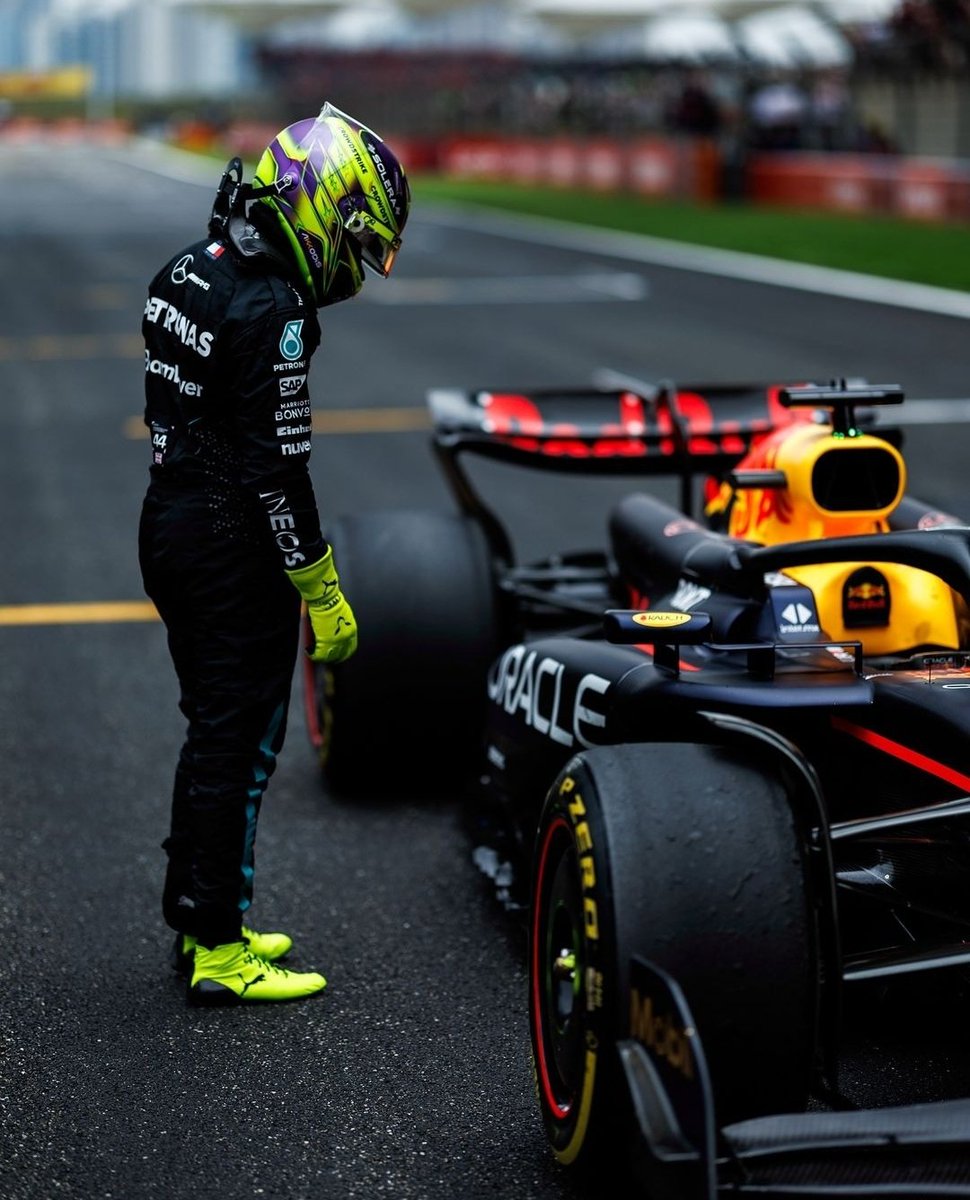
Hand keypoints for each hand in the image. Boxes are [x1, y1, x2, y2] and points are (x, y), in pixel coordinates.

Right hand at [286, 548, 358, 662]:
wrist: (325, 598)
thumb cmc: (331, 601)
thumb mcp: (342, 615)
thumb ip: (341, 625)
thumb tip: (334, 631)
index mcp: (351, 629)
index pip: (351, 647)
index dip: (344, 653)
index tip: (338, 655)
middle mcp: (347, 637)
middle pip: (342, 654)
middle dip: (334, 658)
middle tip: (325, 659)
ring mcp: (337, 640)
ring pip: (330, 657)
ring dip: (322, 657)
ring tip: (315, 654)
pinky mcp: (326, 642)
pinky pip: (319, 655)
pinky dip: (313, 655)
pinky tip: (308, 651)